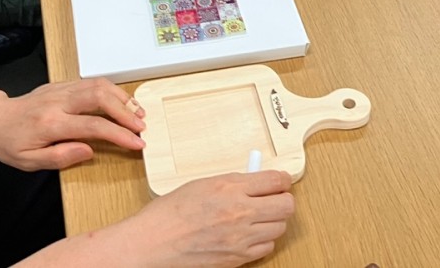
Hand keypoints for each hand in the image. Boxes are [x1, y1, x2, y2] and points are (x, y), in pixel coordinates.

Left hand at [0, 78, 145, 170]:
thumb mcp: (29, 161)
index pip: (93, 126)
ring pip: (99, 85)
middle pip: (100, 97)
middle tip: (142, 126)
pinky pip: (92, 82)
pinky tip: (121, 102)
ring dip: (122, 98)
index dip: (119, 135)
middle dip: (126, 111)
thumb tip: (89, 150)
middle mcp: (59, 102)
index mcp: (51, 123)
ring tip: (137, 113)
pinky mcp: (62, 84)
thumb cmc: (10, 143)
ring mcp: (61, 89)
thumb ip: (60, 157)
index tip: (137, 143)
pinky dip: (112, 91)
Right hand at [106, 172, 294, 267]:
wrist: (152, 243)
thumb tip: (255, 180)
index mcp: (230, 188)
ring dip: (273, 221)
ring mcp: (240, 238)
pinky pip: (267, 247)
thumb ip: (234, 182)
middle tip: (274, 198)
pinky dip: (262, 240)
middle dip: (283, 199)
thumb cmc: (169, 213)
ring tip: (259, 216)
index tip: (280, 181)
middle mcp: (240, 213)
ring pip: (280, 227)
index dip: (282, 180)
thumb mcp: (204, 184)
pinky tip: (249, 234)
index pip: (276, 180)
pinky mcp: (237, 258)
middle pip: (286, 205)